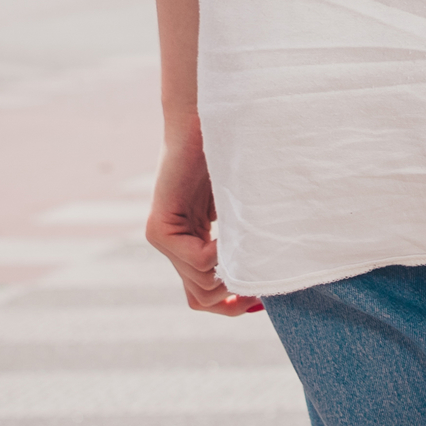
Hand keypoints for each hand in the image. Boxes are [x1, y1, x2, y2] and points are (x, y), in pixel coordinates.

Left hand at [146, 119, 259, 315]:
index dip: (232, 306)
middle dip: (233, 297)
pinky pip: (197, 261)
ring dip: (231, 272)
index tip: (259, 302)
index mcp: (192, 243)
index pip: (203, 296)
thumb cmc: (232, 154)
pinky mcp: (158, 229)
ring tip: (249, 246)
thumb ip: (243, 240)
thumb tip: (267, 283)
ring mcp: (162, 240)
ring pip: (201, 285)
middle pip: (201, 299)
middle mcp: (173, 247)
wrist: (207, 119)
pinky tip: (235, 234)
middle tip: (260, 284)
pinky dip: (222, 255)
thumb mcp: (242, 209)